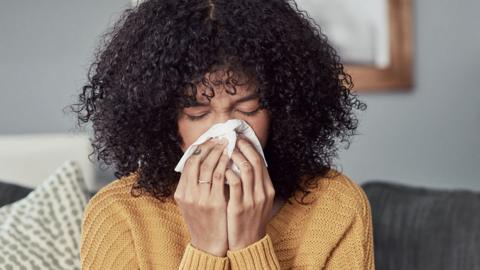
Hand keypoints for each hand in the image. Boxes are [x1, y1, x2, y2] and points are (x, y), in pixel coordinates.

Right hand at [174, 138, 229, 256]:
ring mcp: (200, 198)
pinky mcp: (214, 203)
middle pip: (196, 161)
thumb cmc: (203, 221)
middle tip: (220, 138)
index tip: (210, 140)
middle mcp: (188, 194)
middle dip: (209, 147)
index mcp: (181, 192)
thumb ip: (193, 185)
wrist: (208, 244)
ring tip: (227, 143)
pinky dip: (224, 164)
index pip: (188, 163)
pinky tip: (231, 158)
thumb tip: (201, 163)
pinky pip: (219, 177)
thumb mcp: (191, 203)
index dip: (200, 149)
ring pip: (208, 166)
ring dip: (218, 152)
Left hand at [225, 135, 275, 250]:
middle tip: (230, 137)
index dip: (250, 147)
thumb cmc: (249, 219)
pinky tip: (220, 168)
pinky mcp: (239, 207)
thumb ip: (253, 184)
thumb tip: (243, 163)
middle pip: (255, 161)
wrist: (248, 243)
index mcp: (267, 189)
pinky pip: (234, 184)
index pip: (261, 161)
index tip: (239, 138)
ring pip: (246, 169)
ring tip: (224, 149)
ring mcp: (252, 200)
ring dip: (235, 156)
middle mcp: (262, 192)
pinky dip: (228, 172)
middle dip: (242, 146)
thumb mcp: (257, 200)